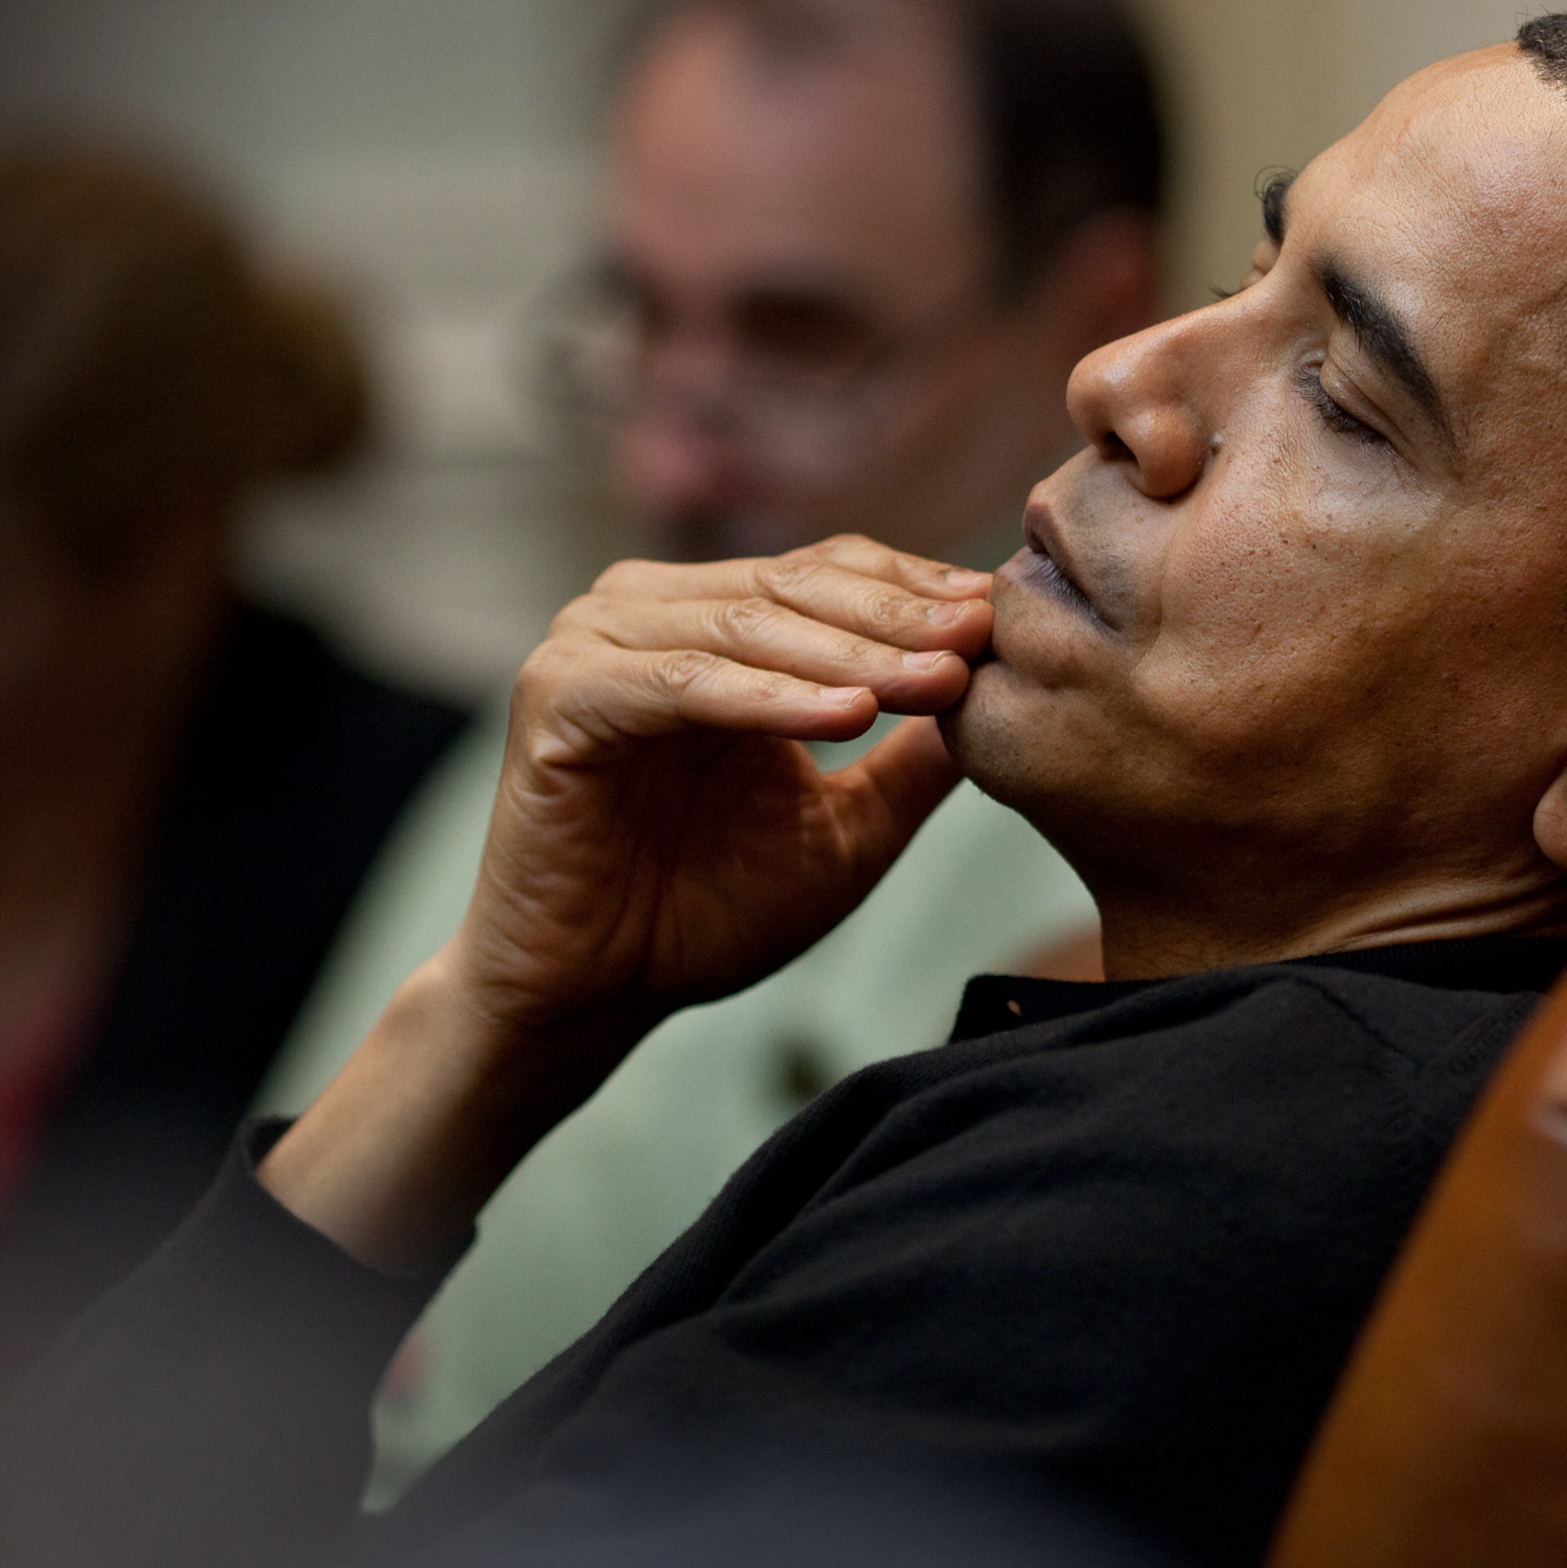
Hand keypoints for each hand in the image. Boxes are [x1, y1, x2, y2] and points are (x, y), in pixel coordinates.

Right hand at [260, 537, 992, 1265]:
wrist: (591, 995)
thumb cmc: (705, 912)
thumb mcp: (845, 827)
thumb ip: (912, 761)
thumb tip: (1006, 696)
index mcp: (710, 620)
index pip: (829, 571)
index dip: (917, 591)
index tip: (1001, 620)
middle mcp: (648, 610)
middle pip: (795, 584)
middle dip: (897, 617)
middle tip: (979, 638)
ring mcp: (595, 644)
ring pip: (747, 625)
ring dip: (848, 654)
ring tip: (934, 680)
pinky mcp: (560, 693)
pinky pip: (683, 684)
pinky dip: (768, 699)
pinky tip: (846, 717)